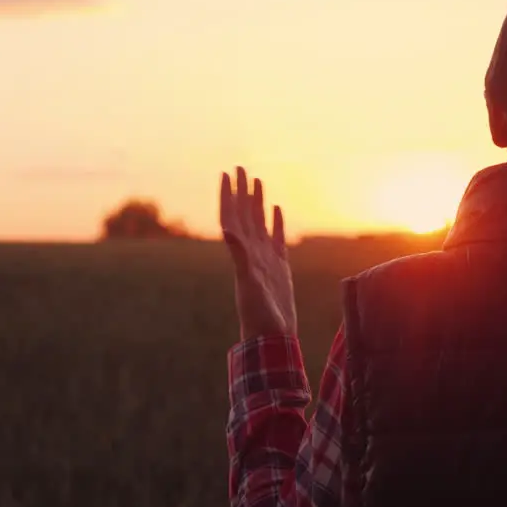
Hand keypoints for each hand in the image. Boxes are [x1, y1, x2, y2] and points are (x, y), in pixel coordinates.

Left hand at [219, 167, 296, 339]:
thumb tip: (226, 228)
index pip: (233, 217)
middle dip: (242, 191)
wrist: (271, 338)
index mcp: (243, 253)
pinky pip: (276, 239)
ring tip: (256, 181)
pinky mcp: (279, 268)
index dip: (229, 195)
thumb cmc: (259, 315)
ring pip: (259, 223)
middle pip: (245, 215)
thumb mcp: (248, 282)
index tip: (226, 174)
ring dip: (256, 202)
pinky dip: (275, 222)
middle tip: (239, 167)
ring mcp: (265, 260)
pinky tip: (276, 209)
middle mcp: (252, 253)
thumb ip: (239, 255)